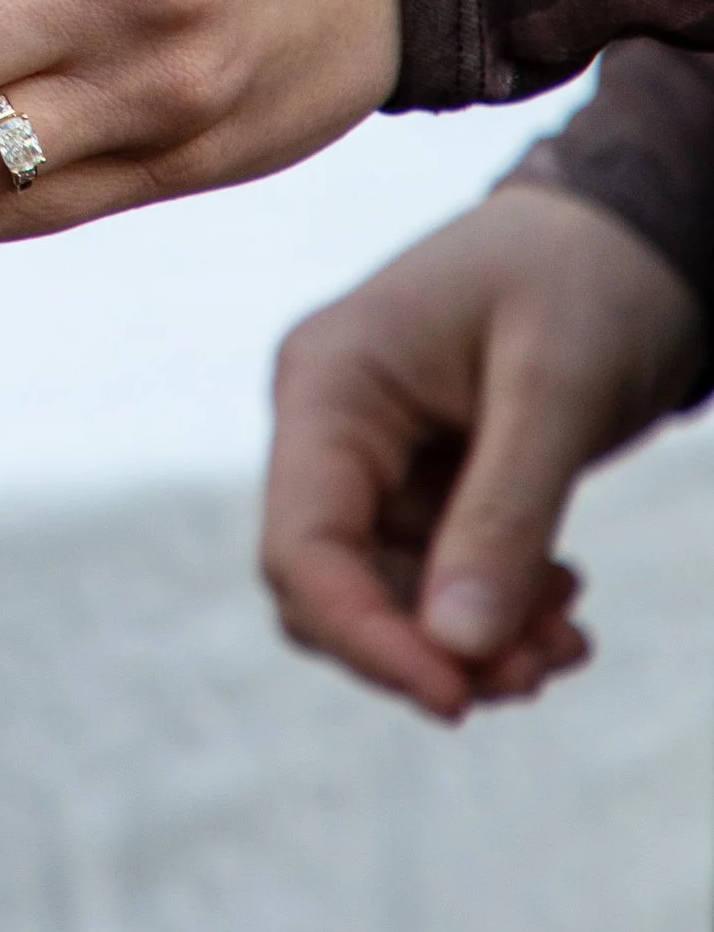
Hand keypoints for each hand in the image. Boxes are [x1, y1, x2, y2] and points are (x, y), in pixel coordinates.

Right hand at [263, 184, 705, 719]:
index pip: (302, 546)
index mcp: (329, 382)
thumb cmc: (584, 279)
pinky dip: (492, 612)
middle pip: (332, 586)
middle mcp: (330, 421)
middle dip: (428, 646)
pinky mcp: (419, 478)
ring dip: (470, 640)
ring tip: (567, 636)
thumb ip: (504, 515)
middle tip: (543, 666)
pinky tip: (560, 603)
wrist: (628, 233)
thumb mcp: (555, 390)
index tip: (460, 698)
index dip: (365, 638)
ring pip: (385, 596)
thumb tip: (455, 652)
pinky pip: (430, 578)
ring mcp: (371, 452)